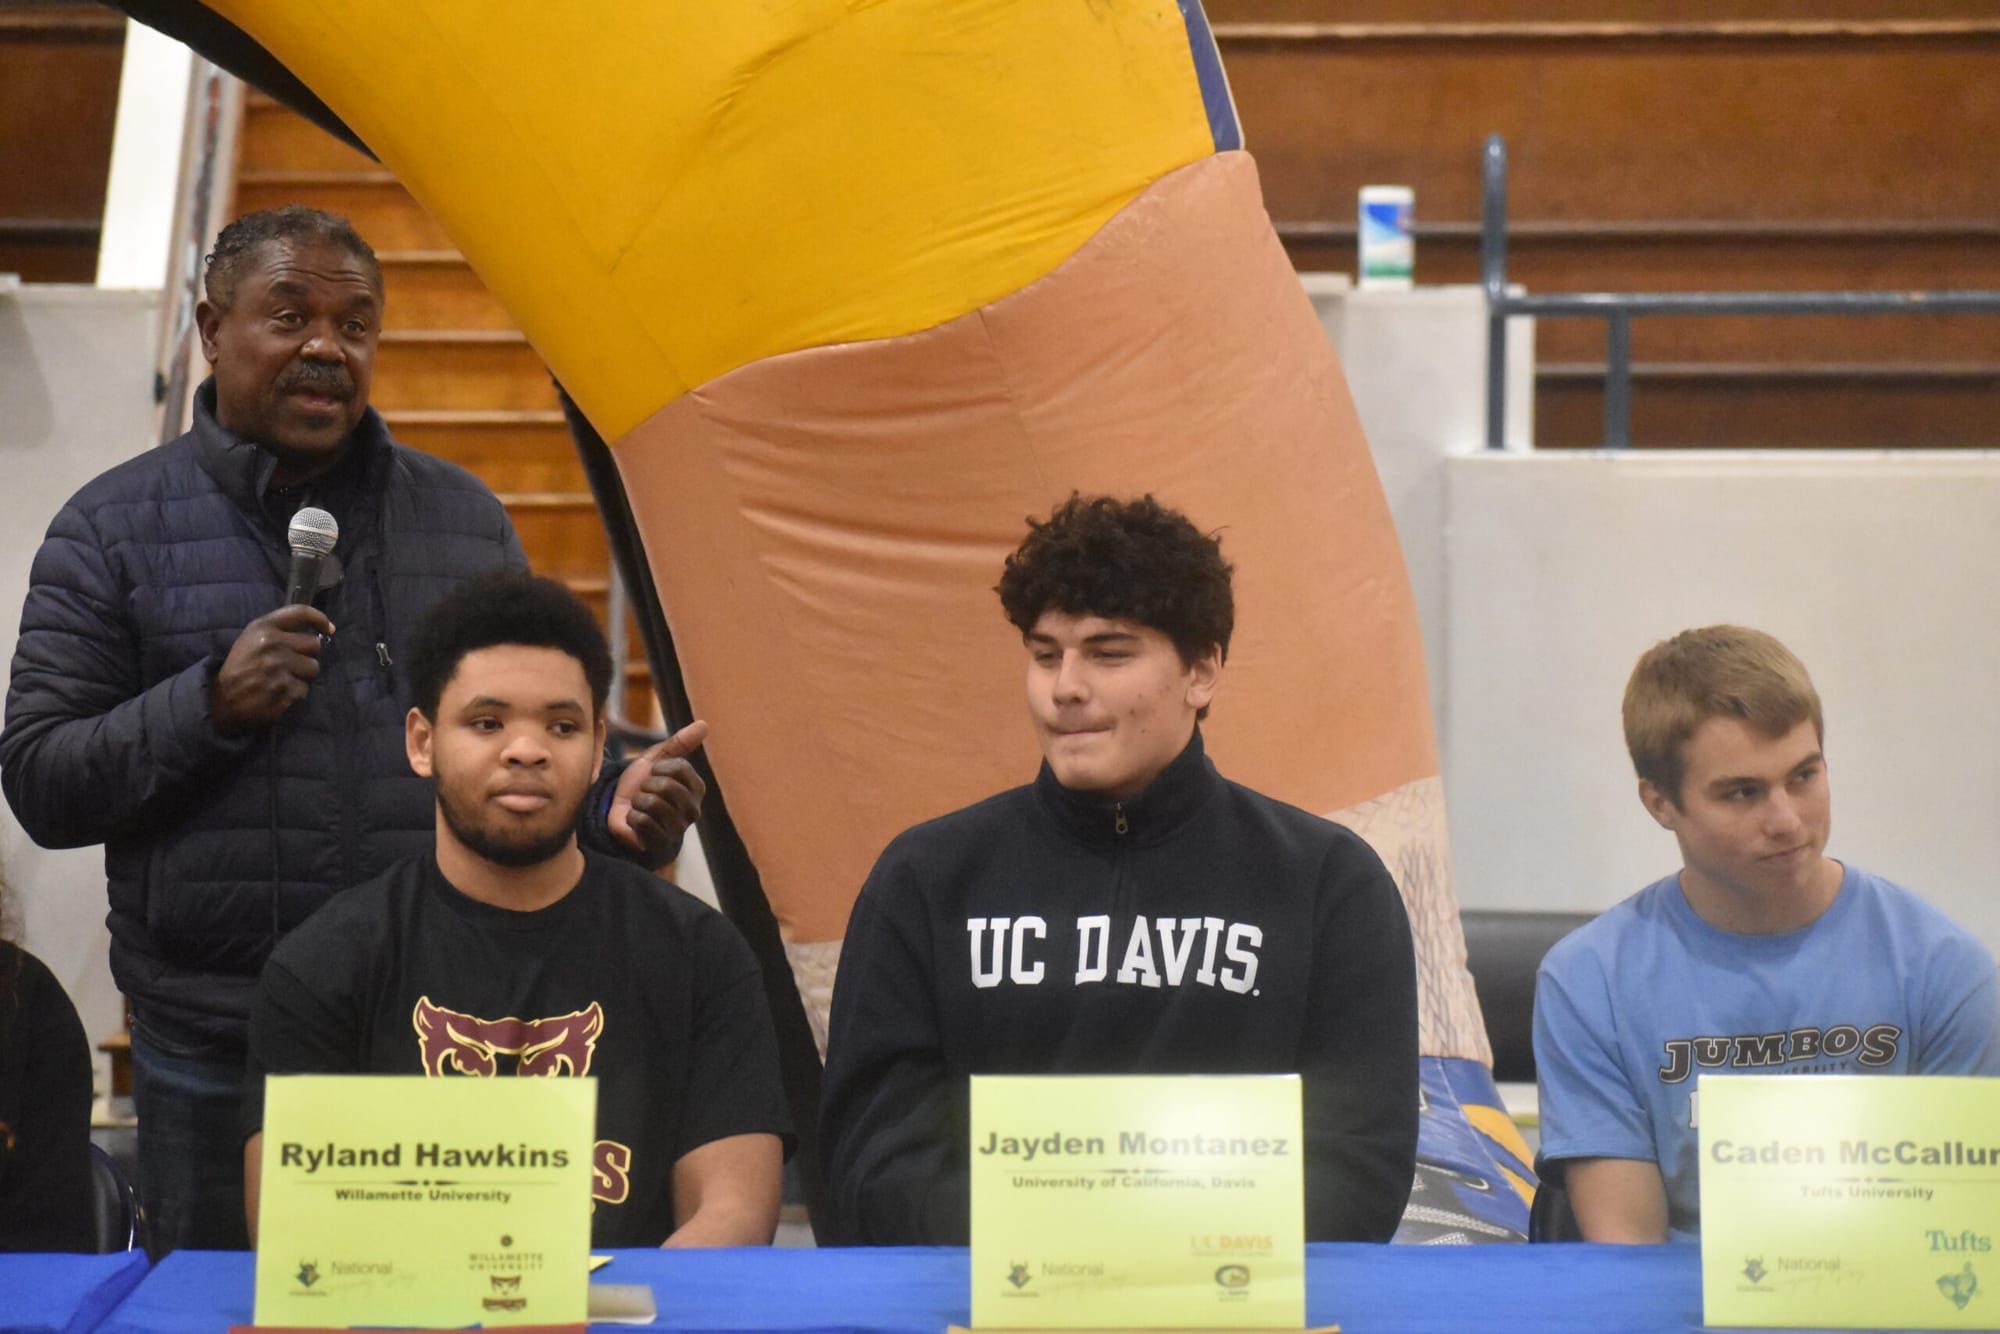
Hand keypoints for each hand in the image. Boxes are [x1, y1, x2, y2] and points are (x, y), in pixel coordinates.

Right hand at [211, 604, 333, 733]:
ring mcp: (278, 669)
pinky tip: (278, 693)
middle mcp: (272, 645)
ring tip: (283, 679)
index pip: (300, 612)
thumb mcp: (253, 638)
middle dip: (306, 655)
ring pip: (313, 668)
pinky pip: (304, 689)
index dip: (319, 618)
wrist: (222, 698)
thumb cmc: (242, 664)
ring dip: (302, 675)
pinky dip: (295, 693)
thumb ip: (283, 629)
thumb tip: (327, 628)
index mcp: (263, 628)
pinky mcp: (283, 691)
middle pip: (314, 645)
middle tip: (290, 663)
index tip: (329, 628)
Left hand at [608, 719, 707, 863]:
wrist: (619, 810)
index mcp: (697, 788)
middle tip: (644, 792)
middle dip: (646, 785)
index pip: (680, 768)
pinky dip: (632, 817)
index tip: (653, 774)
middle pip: (667, 786)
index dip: (658, 767)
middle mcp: (693, 810)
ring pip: (653, 803)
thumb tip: (705, 724)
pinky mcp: (661, 844)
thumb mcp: (657, 758)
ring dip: (638, 801)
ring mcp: (678, 829)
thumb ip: (680, 742)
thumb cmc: (641, 784)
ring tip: (639, 805)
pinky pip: (643, 821)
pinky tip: (635, 820)